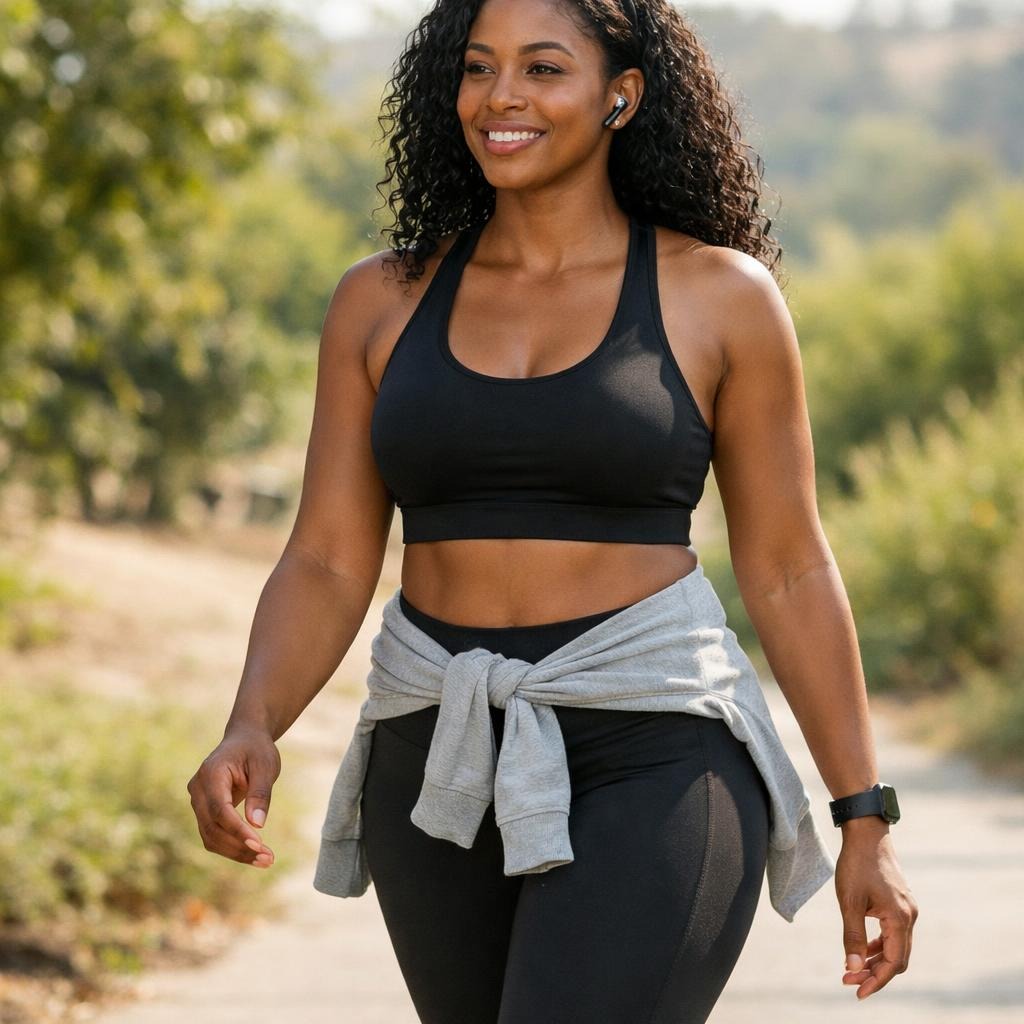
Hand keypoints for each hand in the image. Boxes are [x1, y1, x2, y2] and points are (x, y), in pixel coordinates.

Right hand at [187, 725, 280, 868]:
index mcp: (211, 773)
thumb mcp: (265, 765)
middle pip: (212, 828)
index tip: (259, 844)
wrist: (244, 739)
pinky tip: (254, 854)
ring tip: (266, 860)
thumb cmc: (256, 750)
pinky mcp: (204, 811)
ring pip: (210, 837)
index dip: (237, 830)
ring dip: (236, 852)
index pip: (220, 810)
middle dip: (239, 847)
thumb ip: (260, 793)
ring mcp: (198, 801)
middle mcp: (198, 789)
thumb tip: (257, 825)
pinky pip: (213, 835)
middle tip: (269, 859)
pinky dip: (232, 847)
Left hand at [835, 821, 918, 999]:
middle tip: (848, 980)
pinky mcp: (900, 902)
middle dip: (874, 973)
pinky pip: (893, 933)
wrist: (866, 833)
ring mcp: (907, 909)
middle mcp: (909, 917)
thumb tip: (853, 967)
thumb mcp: (849, 902)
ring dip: (875, 960)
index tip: (857, 992)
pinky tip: (862, 949)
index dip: (876, 980)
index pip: (892, 963)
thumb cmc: (856, 864)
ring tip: (851, 968)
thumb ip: (852, 936)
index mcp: (900, 919)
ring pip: (895, 946)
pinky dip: (878, 945)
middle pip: (897, 958)